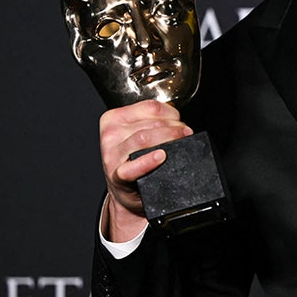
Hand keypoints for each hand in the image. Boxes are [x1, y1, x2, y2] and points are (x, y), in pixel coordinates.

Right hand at [99, 99, 192, 240]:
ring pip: (144, 138)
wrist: (123, 189)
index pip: (149, 107)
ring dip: (168, 139)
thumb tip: (175, 118)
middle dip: (174, 127)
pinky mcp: (117, 176)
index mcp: (113, 119)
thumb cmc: (131, 158)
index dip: (171, 112)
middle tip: (185, 133)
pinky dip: (148, 161)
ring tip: (182, 142)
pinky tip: (160, 157)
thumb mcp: (133, 132)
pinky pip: (133, 167)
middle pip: (150, 123)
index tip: (179, 120)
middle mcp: (111, 135)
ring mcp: (112, 156)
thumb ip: (149, 121)